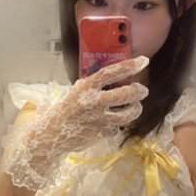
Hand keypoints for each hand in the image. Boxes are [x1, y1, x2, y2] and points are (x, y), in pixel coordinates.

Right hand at [2, 56, 148, 190]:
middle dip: (139, 91)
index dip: (129, 65)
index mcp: (86, 87)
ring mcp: (99, 119)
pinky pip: (118, 127)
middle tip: (141, 90)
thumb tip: (116, 78)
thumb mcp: (76, 92)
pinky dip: (118, 124)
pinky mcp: (102, 133)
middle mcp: (94, 102)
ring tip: (135, 106)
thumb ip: (93, 86)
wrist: (52, 135)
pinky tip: (113, 121)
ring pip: (129, 113)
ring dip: (136, 108)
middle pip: (127, 94)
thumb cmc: (65, 110)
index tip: (143, 61)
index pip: (111, 72)